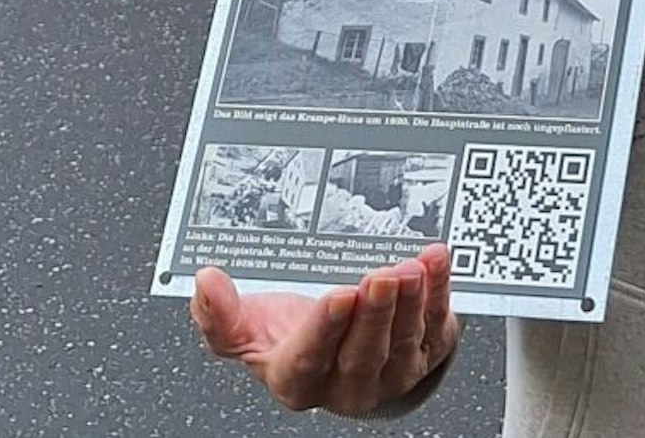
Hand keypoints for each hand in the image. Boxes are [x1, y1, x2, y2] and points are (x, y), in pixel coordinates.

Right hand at [190, 243, 458, 415]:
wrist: (342, 344)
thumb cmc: (294, 336)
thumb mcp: (249, 330)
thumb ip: (219, 315)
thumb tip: (204, 283)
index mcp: (299, 379)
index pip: (310, 358)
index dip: (324, 329)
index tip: (337, 296)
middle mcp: (348, 382)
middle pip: (363, 353)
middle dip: (373, 314)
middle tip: (379, 277)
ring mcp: (392, 371)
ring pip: (403, 341)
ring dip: (410, 304)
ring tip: (410, 269)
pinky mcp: (426, 350)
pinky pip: (436, 322)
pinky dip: (440, 291)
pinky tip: (435, 261)